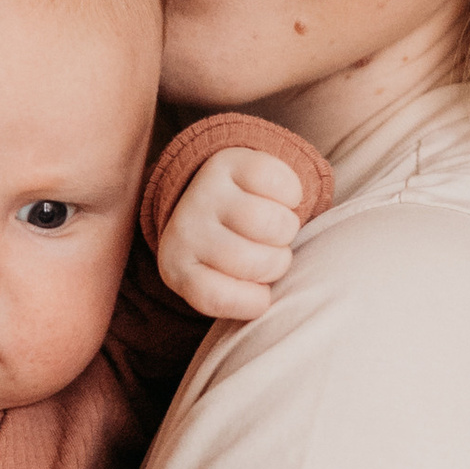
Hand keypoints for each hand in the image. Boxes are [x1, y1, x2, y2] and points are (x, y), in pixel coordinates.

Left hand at [155, 147, 307, 323]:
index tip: (256, 291)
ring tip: (273, 226)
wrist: (216, 191)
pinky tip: (276, 198)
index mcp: (177, 268)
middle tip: (266, 250)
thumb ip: (240, 301)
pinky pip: (285, 186)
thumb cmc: (229, 252)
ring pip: (275, 224)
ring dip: (288, 228)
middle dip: (276, 261)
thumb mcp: (222, 284)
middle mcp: (185, 228)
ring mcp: (206, 192)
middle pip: (258, 261)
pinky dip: (292, 195)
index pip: (220, 298)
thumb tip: (270, 306)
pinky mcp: (231, 162)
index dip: (254, 300)